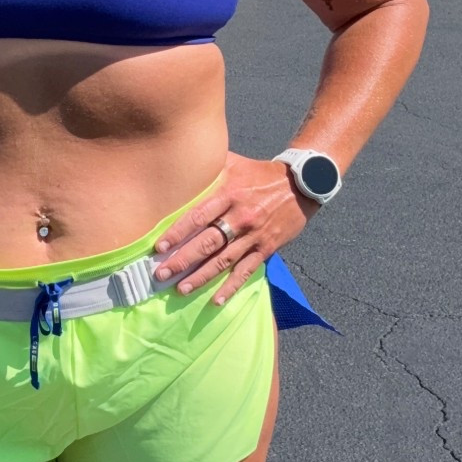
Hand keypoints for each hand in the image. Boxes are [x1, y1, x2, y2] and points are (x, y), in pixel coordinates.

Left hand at [153, 155, 306, 305]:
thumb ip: (209, 165)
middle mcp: (241, 216)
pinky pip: (246, 271)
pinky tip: (216, 300)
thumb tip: (180, 160)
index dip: (178, 232)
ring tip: (181, 290)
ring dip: (201, 277)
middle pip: (208, 242)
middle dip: (183, 260)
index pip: (198, 216)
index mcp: (230, 193)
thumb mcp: (235, 162)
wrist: (302, 184)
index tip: (159, 247)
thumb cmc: (260, 173)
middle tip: (161, 274)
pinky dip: (231, 287)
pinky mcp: (267, 248)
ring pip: (224, 260)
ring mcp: (254, 235)